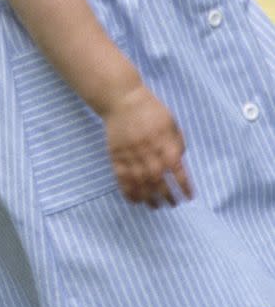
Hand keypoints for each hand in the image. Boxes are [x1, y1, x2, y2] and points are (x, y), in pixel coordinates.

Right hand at [102, 85, 192, 208]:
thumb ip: (177, 143)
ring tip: (155, 206)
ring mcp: (131, 155)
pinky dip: (128, 191)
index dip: (184, 187)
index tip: (189, 197)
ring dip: (149, 198)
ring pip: (141, 183)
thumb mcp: (171, 124)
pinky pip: (122, 178)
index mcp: (165, 144)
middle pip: (159, 182)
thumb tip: (179, 161)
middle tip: (172, 204)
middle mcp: (149, 152)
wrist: (123, 100)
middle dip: (167, 196)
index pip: (178, 172)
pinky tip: (134, 200)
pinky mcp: (116, 156)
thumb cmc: (151, 110)